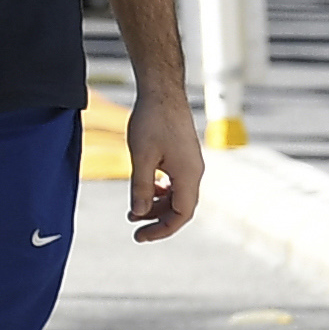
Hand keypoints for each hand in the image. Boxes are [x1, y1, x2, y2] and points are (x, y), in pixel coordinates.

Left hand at [120, 93, 198, 244]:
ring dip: (158, 205)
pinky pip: (175, 181)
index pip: (181, 215)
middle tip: (134, 229)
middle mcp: (194, 172)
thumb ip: (141, 188)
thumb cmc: (151, 121)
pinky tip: (145, 188)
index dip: (162, 230)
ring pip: (177, 194)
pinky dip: (161, 190)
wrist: (162, 92)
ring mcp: (190, 163)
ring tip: (134, 210)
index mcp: (188, 176)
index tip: (140, 237)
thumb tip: (138, 214)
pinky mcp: (183, 154)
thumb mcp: (140, 158)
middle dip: (158, 220)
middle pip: (181, 207)